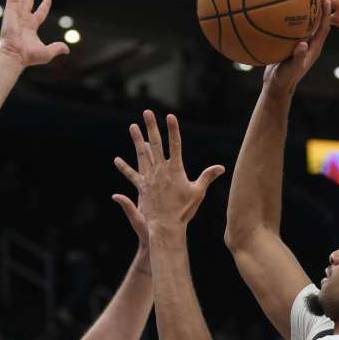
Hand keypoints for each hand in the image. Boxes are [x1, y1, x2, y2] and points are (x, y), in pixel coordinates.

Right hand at [0, 0, 69, 66]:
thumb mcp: (47, 52)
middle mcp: (23, 19)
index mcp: (31, 27)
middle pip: (28, 2)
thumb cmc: (29, 56)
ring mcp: (16, 14)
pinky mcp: (10, 10)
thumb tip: (67, 50)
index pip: (40, 13)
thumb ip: (57, 48)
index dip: (44, 5)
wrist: (15, 55)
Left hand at [112, 111, 225, 233]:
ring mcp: (150, 178)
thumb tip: (221, 167)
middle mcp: (161, 171)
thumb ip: (207, 177)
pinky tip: (117, 160)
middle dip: (151, 127)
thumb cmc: (185, 211)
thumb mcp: (198, 192)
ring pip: (142, 155)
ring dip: (137, 140)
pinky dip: (125, 168)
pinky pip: (132, 176)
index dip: (173, 130)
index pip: (175, 145)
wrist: (167, 226)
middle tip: (147, 113)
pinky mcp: (142, 188)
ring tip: (133, 126)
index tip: (170, 116)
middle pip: (156, 144)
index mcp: (175, 170)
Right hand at [263, 2, 332, 96]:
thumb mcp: (291, 68)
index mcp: (313, 48)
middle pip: (316, 23)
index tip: (326, 0)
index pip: (324, 28)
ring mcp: (299, 43)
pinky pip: (291, 28)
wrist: (276, 85)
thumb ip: (298, 57)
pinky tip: (282, 10)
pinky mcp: (290, 44)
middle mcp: (308, 44)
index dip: (326, 14)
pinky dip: (289, 19)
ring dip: (304, 11)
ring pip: (304, 24)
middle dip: (317, 8)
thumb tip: (303, 44)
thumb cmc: (285, 79)